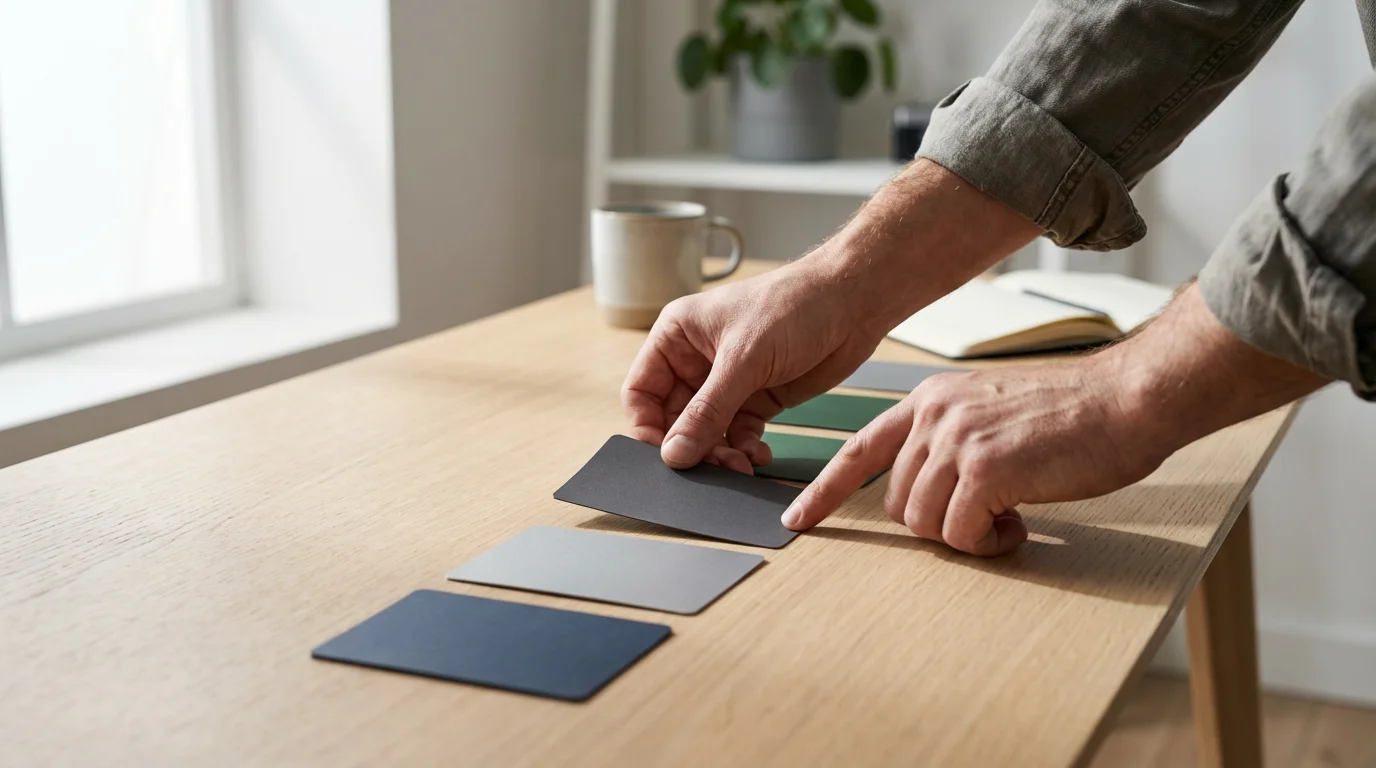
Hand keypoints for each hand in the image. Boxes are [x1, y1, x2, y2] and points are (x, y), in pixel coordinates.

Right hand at [621, 257, 888, 472]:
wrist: (853, 301)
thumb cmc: (794, 306)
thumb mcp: (744, 360)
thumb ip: (706, 411)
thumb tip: (674, 454)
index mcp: (677, 336)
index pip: (641, 391)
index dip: (646, 427)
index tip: (663, 458)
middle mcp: (696, 360)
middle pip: (674, 419)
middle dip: (691, 446)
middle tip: (711, 468)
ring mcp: (728, 381)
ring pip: (706, 432)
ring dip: (720, 454)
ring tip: (741, 465)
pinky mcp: (758, 398)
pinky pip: (738, 435)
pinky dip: (745, 449)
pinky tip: (759, 455)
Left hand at [780, 359, 1169, 555]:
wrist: (1125, 400)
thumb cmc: (1072, 415)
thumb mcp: (991, 414)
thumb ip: (952, 446)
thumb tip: (934, 498)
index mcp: (929, 401)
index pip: (860, 450)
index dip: (824, 489)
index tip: (797, 519)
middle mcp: (933, 416)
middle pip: (896, 503)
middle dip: (938, 522)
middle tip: (990, 512)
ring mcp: (956, 440)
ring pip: (924, 524)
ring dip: (966, 535)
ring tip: (1010, 515)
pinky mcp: (985, 469)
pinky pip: (960, 534)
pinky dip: (989, 542)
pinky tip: (1022, 523)